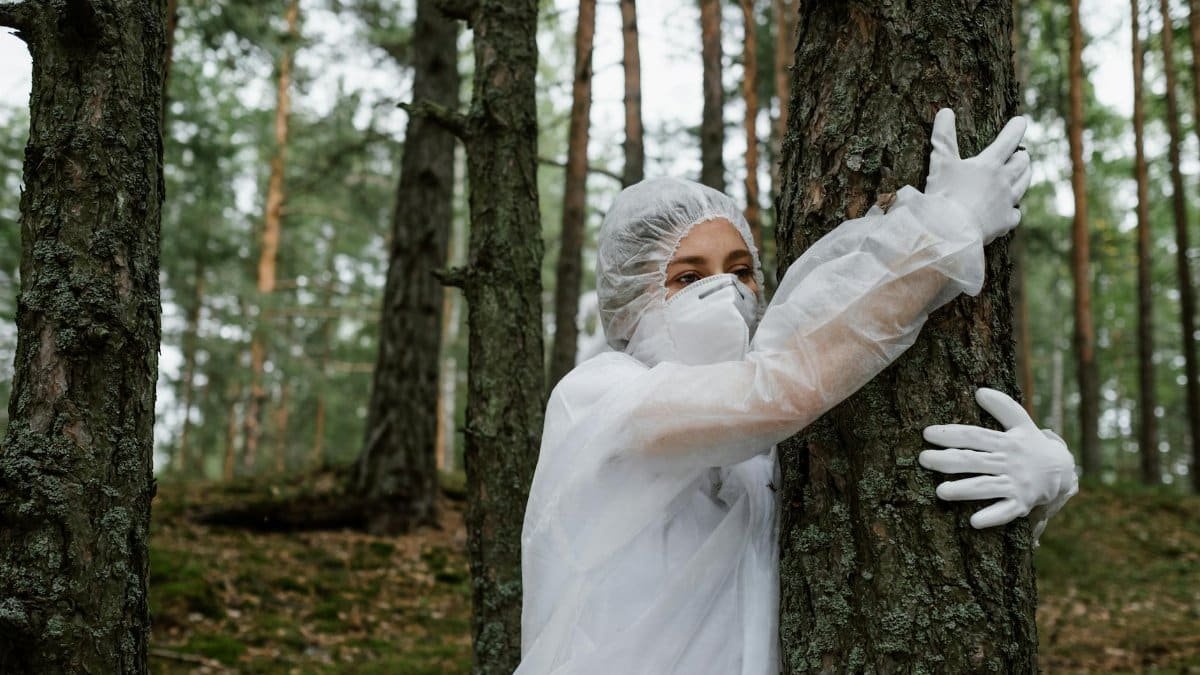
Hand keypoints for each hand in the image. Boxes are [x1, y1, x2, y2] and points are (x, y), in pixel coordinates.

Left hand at [919, 387, 1077, 529]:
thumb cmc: (1031, 445)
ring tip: (940, 491)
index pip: (975, 436)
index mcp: (1006, 442)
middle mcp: (1009, 463)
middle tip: (923, 459)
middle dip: (948, 461)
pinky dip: (991, 517)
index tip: (926, 433)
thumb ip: (1003, 406)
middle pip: (974, 461)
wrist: (1062, 472)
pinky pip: (1006, 512)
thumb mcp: (1022, 423)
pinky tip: (973, 522)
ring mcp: (1015, 484)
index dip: (951, 434)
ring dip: (964, 490)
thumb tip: (979, 390)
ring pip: (986, 486)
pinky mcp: (1021, 504)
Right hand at [924, 108, 1031, 243]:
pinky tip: (1011, 211)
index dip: (1016, 128)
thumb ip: (943, 137)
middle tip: (1022, 153)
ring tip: (1025, 172)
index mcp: (989, 164)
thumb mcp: (940, 163)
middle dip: (1022, 156)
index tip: (1022, 121)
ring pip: (1023, 185)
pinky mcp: (1004, 223)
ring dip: (1025, 176)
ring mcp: (1006, 202)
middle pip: (1021, 164)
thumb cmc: (943, 194)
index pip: (1008, 141)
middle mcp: (1003, 181)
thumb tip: (945, 111)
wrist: (950, 231)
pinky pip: (1016, 214)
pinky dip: (1014, 209)